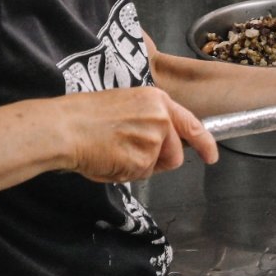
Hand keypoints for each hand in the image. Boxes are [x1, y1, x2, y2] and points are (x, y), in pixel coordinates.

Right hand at [53, 87, 217, 181]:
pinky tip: (108, 158)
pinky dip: (124, 173)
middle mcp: (160, 118)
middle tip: (127, 153)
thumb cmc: (85, 116)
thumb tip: (163, 141)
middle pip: (175, 154)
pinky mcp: (142, 159)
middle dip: (158, 161)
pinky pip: (139, 175)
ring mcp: (153, 139)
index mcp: (157, 100)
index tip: (212, 155)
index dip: (205, 143)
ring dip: (138, 166)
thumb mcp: (127, 105)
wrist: (64, 127)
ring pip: (156, 166)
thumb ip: (150, 120)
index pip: (191, 123)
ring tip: (114, 151)